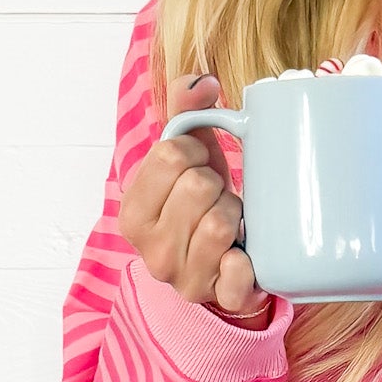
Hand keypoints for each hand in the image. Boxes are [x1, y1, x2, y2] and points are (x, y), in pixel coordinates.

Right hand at [119, 73, 273, 320]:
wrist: (228, 262)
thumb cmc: (205, 203)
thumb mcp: (190, 155)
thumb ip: (185, 109)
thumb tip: (203, 80)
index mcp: (133, 212)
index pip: (170, 155)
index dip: (195, 152)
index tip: (198, 168)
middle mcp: (151, 251)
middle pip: (198, 187)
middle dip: (218, 184)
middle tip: (219, 197)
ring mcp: (184, 280)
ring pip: (220, 223)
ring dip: (237, 214)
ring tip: (232, 221)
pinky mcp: (219, 301)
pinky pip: (238, 276)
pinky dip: (248, 262)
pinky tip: (244, 255)